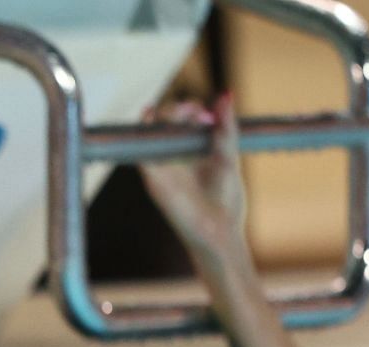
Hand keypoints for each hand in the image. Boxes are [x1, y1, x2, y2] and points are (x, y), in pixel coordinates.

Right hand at [140, 95, 248, 263]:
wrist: (218, 231)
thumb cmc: (225, 202)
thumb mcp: (229, 157)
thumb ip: (226, 128)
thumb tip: (226, 94)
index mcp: (193, 152)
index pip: (184, 120)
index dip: (193, 109)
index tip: (209, 116)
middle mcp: (174, 158)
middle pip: (165, 121)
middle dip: (179, 109)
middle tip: (196, 114)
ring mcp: (162, 167)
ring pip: (151, 131)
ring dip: (163, 115)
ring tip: (183, 114)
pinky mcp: (152, 178)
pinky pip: (140, 151)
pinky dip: (142, 132)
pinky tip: (150, 115)